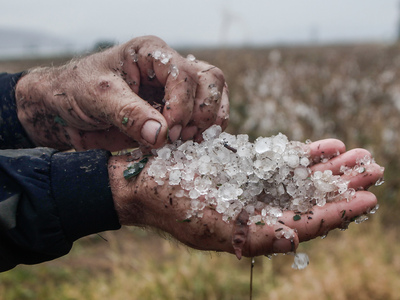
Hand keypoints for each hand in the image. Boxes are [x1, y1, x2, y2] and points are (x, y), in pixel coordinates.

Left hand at [15, 36, 228, 150]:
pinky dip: (202, 133)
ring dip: (208, 123)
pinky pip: (201, 119)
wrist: (66, 110)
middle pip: (210, 80)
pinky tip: (189, 145)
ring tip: (187, 142)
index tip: (167, 132)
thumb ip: (129, 114)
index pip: (184, 74)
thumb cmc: (76, 92)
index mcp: (151, 54)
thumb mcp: (98, 97)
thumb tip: (161, 135)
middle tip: (182, 137)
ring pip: (214, 97)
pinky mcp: (173, 113)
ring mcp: (174, 91)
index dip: (181, 105)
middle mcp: (168, 69)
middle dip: (202, 112)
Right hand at [108, 139, 382, 257]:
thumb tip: (294, 240)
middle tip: (374, 168)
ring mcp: (255, 186)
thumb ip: (252, 235)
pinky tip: (327, 146)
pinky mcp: (246, 165)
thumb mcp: (209, 226)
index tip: (366, 199)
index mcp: (255, 231)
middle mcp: (260, 209)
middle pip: (311, 198)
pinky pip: (282, 159)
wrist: (146, 180)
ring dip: (331, 167)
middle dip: (342, 184)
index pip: (306, 224)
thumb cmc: (170, 204)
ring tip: (360, 154)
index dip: (337, 212)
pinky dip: (305, 153)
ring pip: (302, 177)